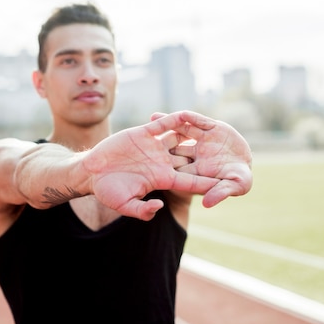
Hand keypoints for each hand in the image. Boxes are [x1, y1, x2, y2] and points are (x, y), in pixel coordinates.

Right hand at [83, 114, 221, 219]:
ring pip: (179, 138)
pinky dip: (174, 119)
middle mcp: (162, 162)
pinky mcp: (143, 134)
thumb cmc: (107, 191)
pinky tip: (188, 113)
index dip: (207, 182)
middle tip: (231, 153)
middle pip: (190, 158)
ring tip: (216, 126)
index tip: (224, 184)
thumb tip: (159, 207)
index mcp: (161, 179)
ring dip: (195, 133)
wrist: (92, 172)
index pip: (189, 181)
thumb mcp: (125, 205)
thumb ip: (141, 210)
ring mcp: (153, 147)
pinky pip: (163, 125)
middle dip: (208, 156)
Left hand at [150, 111, 252, 207]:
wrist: (248, 163)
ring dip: (168, 124)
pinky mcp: (212, 128)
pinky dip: (190, 117)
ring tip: (151, 118)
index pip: (177, 169)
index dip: (162, 167)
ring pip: (182, 131)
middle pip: (173, 148)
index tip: (146, 167)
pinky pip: (199, 121)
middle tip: (139, 140)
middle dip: (157, 144)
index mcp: (196, 170)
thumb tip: (206, 204)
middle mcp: (196, 154)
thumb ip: (220, 194)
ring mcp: (203, 140)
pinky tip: (180, 113)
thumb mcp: (234, 187)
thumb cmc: (240, 180)